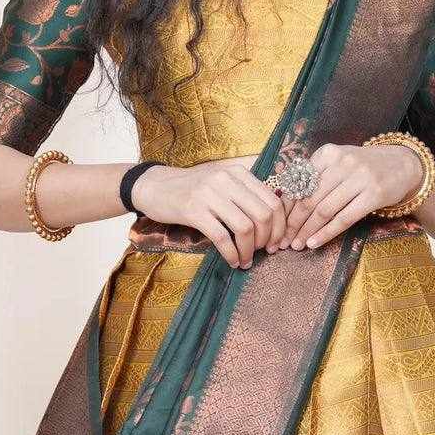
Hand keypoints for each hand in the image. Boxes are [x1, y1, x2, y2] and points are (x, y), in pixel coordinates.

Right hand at [130, 154, 288, 268]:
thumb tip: (275, 219)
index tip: (276, 243)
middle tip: (262, 253)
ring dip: (249, 250)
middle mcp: (226, 179)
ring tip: (246, 261)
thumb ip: (245, 193)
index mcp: (238, 172)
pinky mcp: (193, 210)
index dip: (280, 226)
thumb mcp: (222, 181)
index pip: (273, 200)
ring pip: (244, 227)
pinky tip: (232, 261)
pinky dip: (231, 254)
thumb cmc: (192, 188)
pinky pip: (221, 237)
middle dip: (267, 239)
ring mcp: (209, 194)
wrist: (155, 186)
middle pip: (263, 214)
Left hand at [278, 142, 422, 250]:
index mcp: (327, 153)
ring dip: (307, 231)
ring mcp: (360, 178)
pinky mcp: (374, 194)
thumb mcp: (338, 163)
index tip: (276, 224)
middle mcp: (342, 162)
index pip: (299, 184)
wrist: (403, 164)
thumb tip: (285, 204)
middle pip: (310, 199)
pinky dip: (327, 233)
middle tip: (283, 240)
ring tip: (297, 245)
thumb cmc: (362, 167)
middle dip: (293, 223)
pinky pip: (344, 218)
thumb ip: (315, 177)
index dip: (286, 207)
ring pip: (325, 210)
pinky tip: (315, 243)